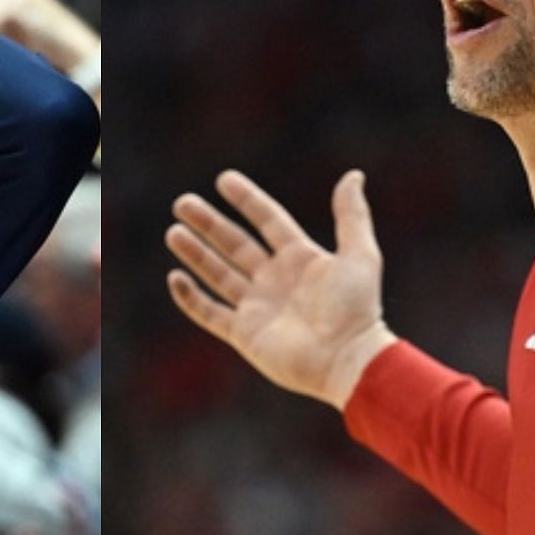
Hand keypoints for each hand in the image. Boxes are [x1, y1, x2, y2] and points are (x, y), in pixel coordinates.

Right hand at [166, 170, 396, 408]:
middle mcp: (275, 279)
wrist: (347, 359)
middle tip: (182, 203)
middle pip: (235, 243)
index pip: (268, 221)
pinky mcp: (245, 334)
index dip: (247, 199)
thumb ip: (352, 215)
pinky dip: (191, 298)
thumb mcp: (360, 254)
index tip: (224, 180)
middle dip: (208, 223)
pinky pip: (210, 313)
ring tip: (174, 232)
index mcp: (301, 258)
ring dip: (195, 253)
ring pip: (218, 274)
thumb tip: (353, 175)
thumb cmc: (356, 308)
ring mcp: (258, 307)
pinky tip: (175, 277)